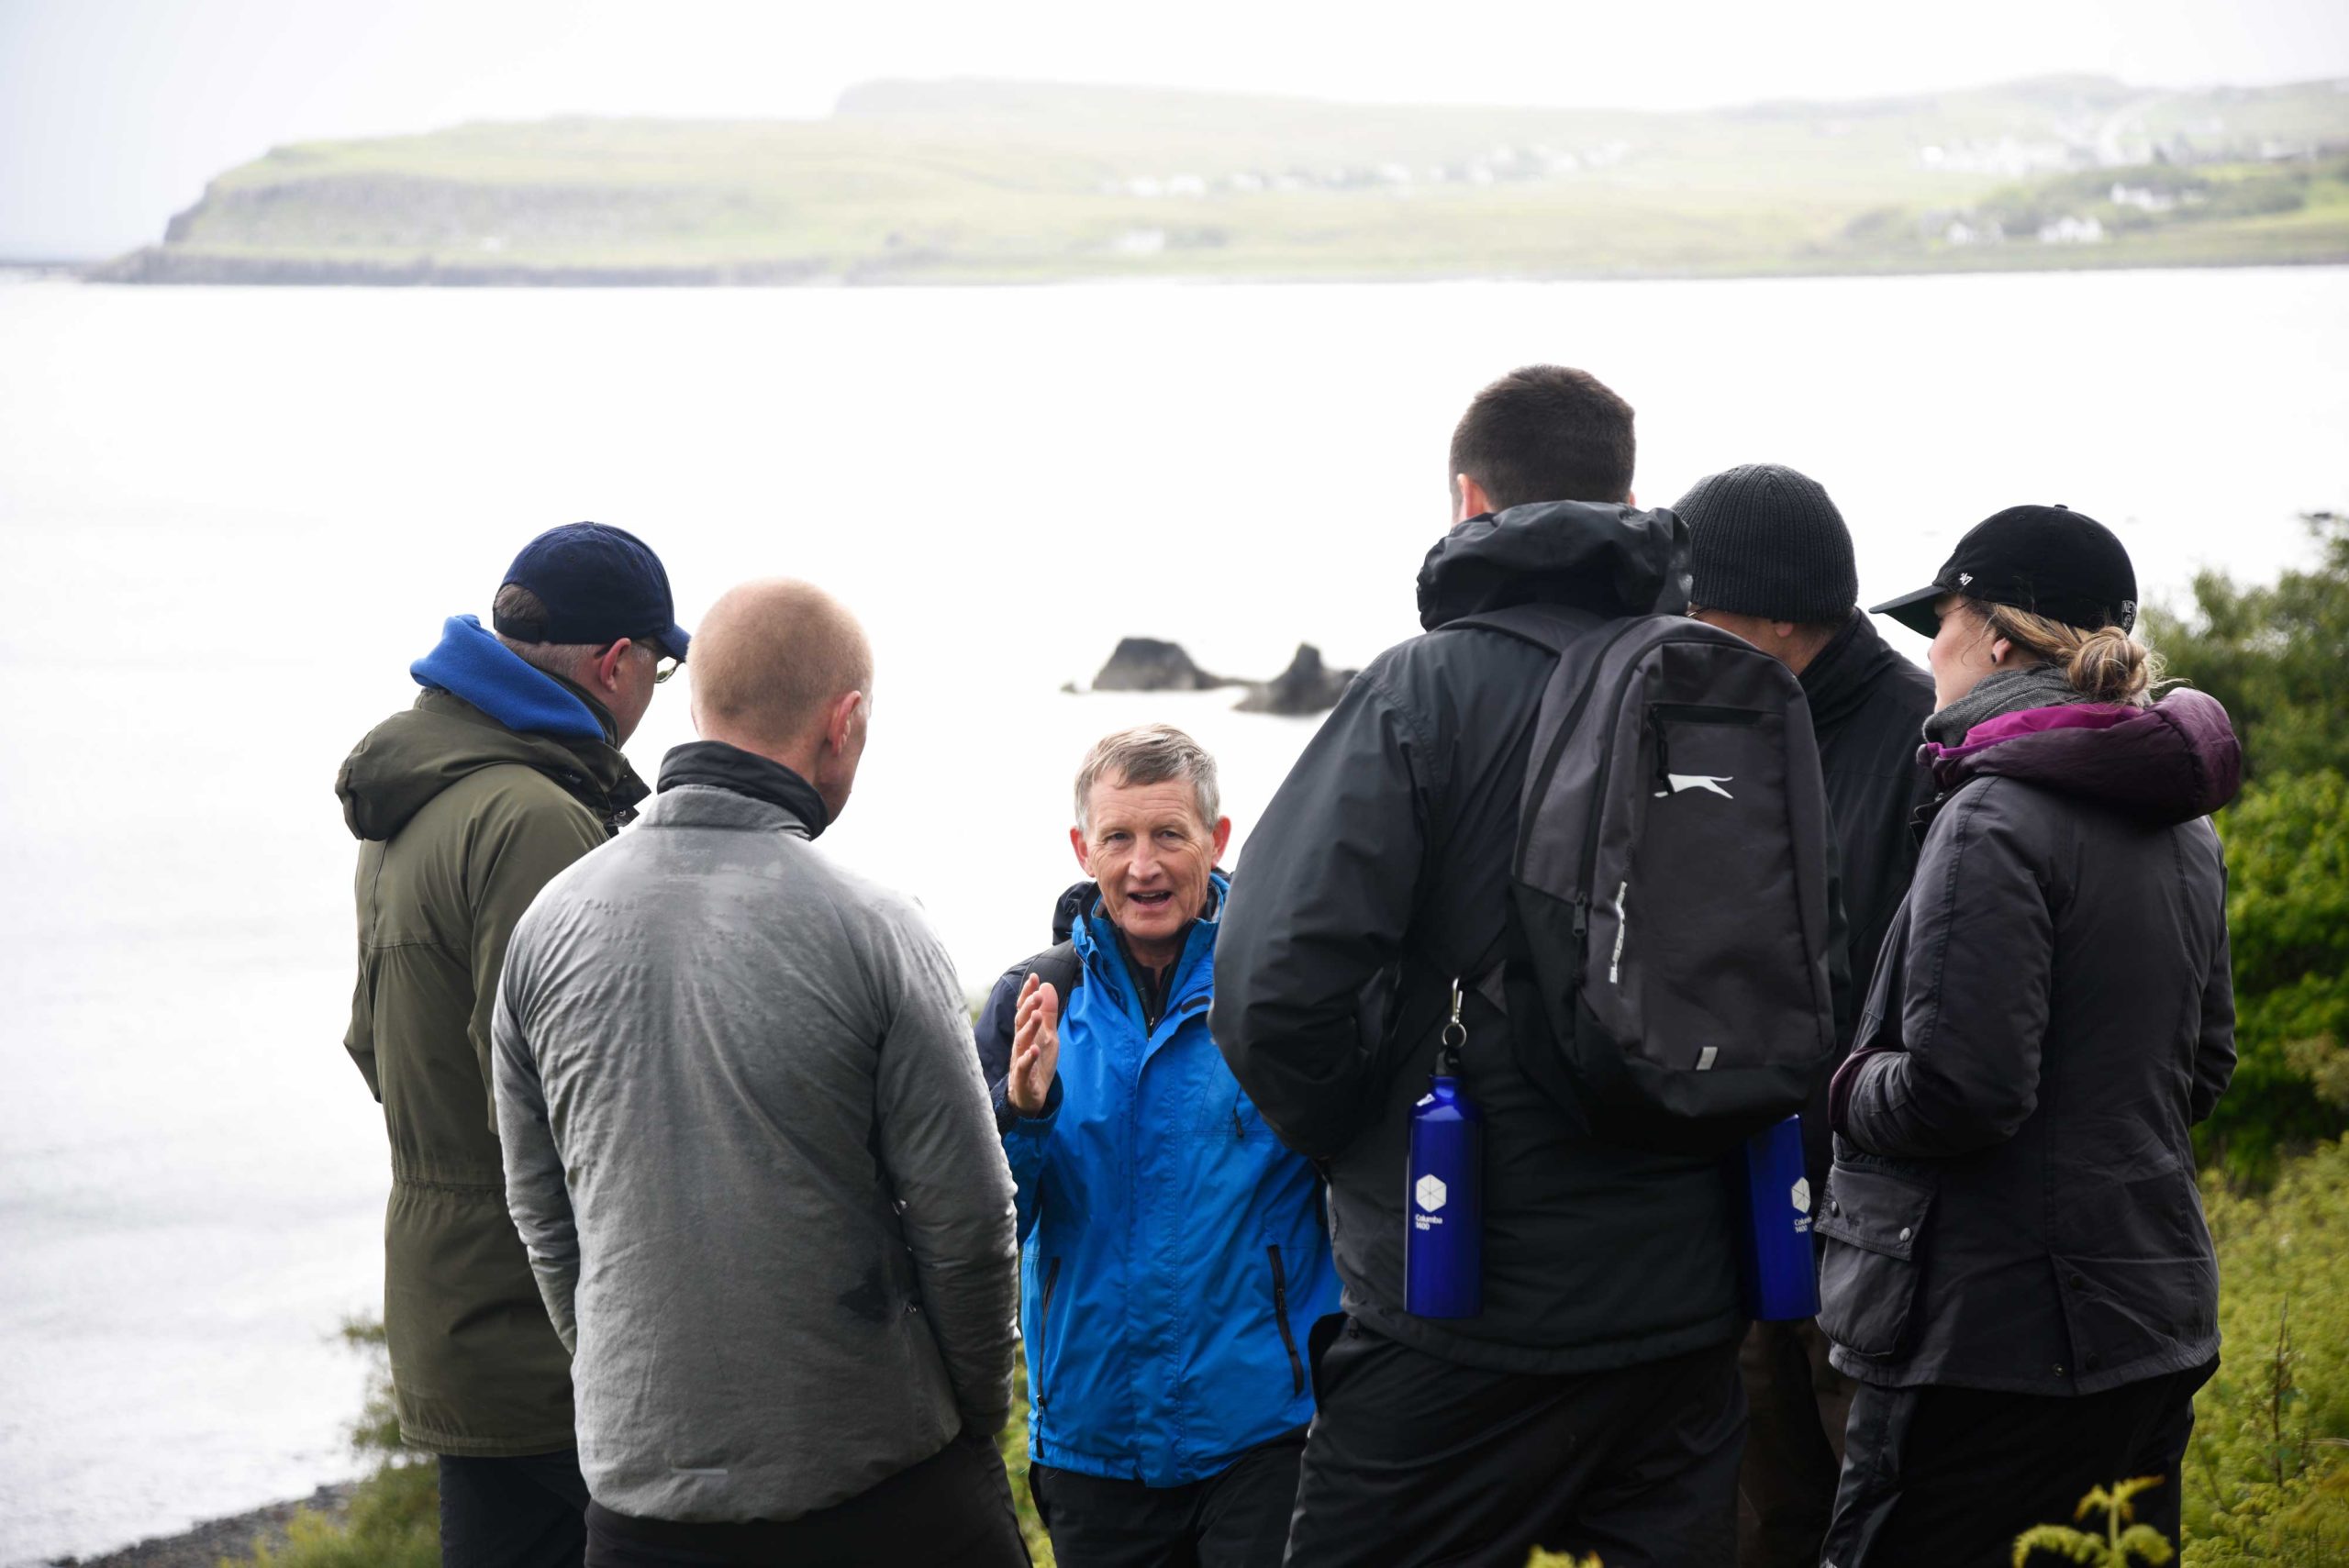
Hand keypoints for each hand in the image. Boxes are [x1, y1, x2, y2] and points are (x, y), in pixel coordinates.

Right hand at [1006, 972, 1060, 1117]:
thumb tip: (1047, 986)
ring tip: (1038, 1015)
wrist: (1029, 1096)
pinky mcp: (1023, 1078)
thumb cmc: (1038, 1063)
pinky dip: (1028, 1058)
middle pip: (1021, 1022)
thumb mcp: (1048, 1036)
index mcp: (1026, 1032)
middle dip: (1028, 1008)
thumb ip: (1048, 1013)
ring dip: (1029, 1028)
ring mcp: (1020, 1060)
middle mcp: (1021, 1044)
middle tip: (1037, 994)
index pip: (1024, 1010)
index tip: (1034, 977)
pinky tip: (1034, 1049)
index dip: (1027, 994)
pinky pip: (1023, 1067)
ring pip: (1021, 1042)